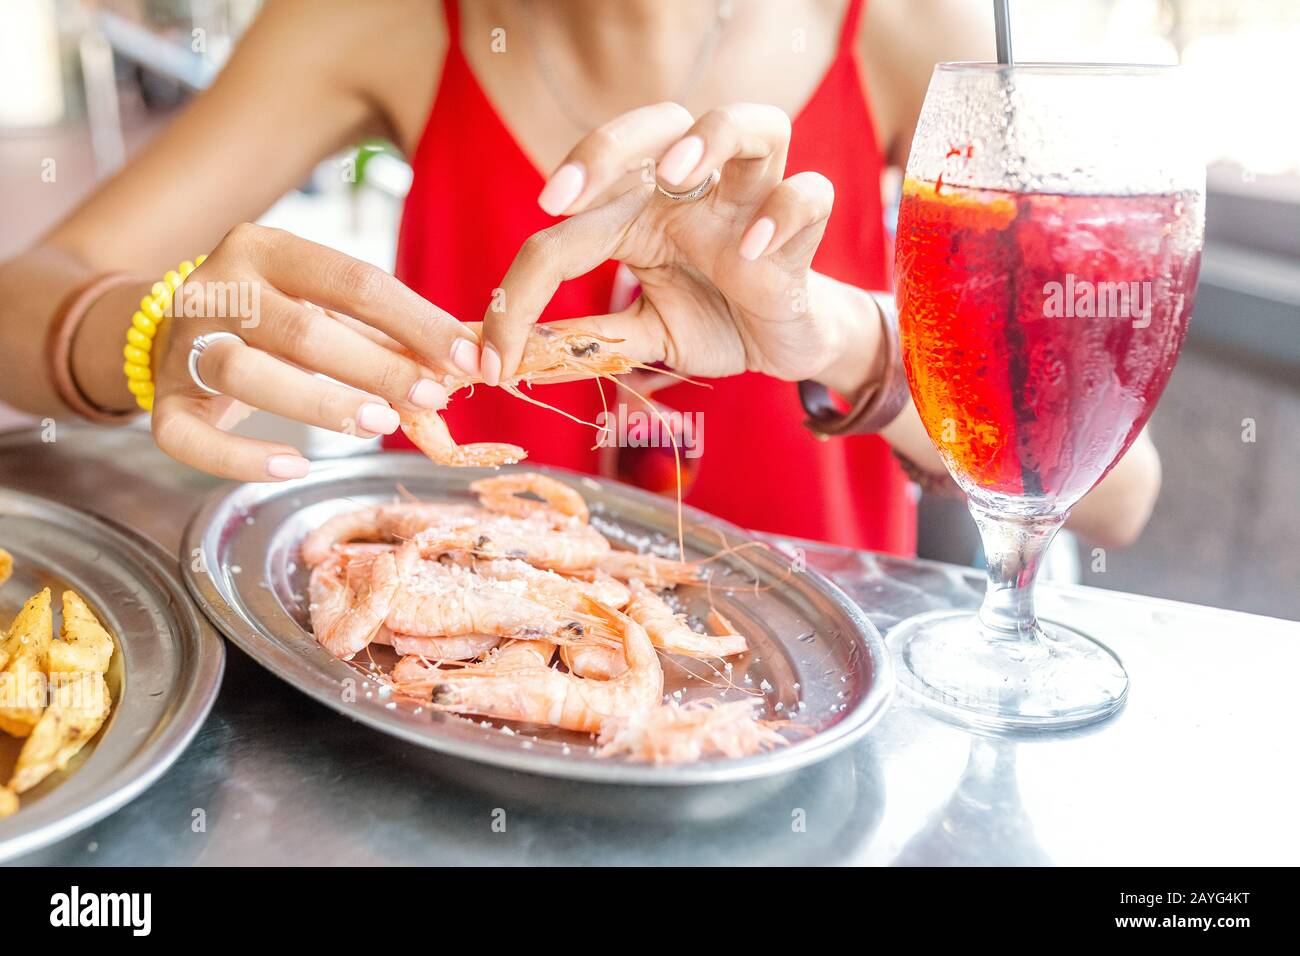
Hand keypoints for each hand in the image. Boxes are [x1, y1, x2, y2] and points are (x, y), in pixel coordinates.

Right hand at [149, 224, 479, 479]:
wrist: (169, 329)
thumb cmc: (273, 319)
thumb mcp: (324, 308)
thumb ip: (384, 333)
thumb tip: (462, 363)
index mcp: (267, 249)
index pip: (354, 281)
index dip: (417, 322)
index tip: (466, 358)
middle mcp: (218, 286)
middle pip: (303, 330)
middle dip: (377, 368)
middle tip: (430, 398)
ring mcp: (182, 341)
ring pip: (246, 374)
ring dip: (320, 404)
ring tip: (378, 425)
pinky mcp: (161, 399)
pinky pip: (189, 436)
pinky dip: (241, 459)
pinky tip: (293, 467)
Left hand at [479, 102, 881, 397]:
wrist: (782, 343)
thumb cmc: (711, 320)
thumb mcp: (641, 334)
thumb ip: (588, 338)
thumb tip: (514, 357)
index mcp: (642, 209)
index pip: (574, 223)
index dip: (526, 283)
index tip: (494, 351)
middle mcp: (696, 188)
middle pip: (658, 121)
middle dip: (605, 146)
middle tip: (561, 197)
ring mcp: (752, 199)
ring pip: (749, 121)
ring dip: (708, 138)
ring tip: (674, 175)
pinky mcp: (803, 229)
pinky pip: (805, 193)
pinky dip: (780, 212)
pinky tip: (750, 252)